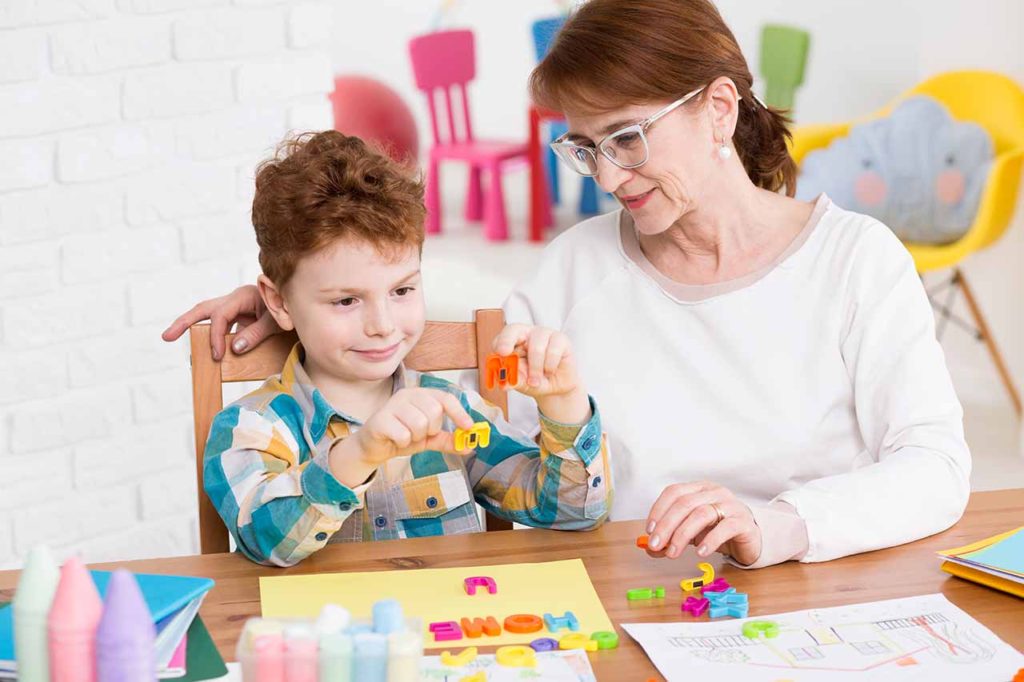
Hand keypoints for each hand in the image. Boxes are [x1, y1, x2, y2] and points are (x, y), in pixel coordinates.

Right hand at [161, 285, 280, 359]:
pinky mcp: (237, 317)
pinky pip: (218, 324)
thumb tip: (234, 348)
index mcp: (243, 296)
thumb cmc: (289, 309)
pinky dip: (210, 335)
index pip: (221, 316)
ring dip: (191, 326)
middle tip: (166, 337)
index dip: (216, 336)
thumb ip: (256, 334)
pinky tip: (206, 349)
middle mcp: (235, 299)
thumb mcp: (276, 322)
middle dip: (184, 322)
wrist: (298, 303)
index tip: (217, 355)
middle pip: (203, 309)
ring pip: (207, 315)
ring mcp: (234, 307)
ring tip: (172, 337)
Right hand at [329, 389, 475, 486]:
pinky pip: (403, 434)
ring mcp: (392, 405)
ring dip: (416, 437)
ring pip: (419, 423)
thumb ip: (448, 440)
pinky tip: (395, 439)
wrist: (373, 448)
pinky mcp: (381, 419)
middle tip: (420, 434)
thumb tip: (469, 445)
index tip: (469, 427)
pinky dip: (403, 442)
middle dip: (431, 429)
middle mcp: (407, 395)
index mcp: (421, 395)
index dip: (459, 412)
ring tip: (406, 436)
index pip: (446, 398)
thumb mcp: (429, 439)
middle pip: (434, 411)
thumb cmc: (400, 437)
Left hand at [492, 324, 589, 424]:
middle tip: (504, 353)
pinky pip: (553, 351)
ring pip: (536, 347)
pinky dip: (549, 366)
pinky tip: (549, 371)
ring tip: (535, 381)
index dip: (500, 343)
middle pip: (514, 329)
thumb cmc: (534, 380)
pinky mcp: (561, 339)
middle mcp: (526, 334)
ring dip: (535, 369)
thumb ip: (513, 381)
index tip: (499, 353)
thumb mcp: (522, 384)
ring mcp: (544, 333)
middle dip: (507, 341)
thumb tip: (504, 384)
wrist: (556, 388)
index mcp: (512, 342)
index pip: (502, 337)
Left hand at [645, 482, 761, 565]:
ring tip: (673, 553)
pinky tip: (700, 552)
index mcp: (698, 489)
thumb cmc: (717, 531)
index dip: (659, 510)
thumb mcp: (690, 534)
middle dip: (666, 525)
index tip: (649, 530)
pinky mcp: (743, 521)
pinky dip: (710, 540)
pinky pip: (725, 527)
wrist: (750, 538)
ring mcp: (730, 505)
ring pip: (702, 514)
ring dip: (683, 534)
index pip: (674, 492)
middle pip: (685, 503)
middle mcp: (714, 492)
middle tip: (656, 545)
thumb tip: (650, 548)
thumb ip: (670, 539)